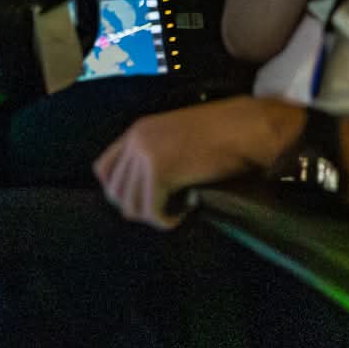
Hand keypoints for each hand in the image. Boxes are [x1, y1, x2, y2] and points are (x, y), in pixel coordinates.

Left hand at [94, 96, 301, 228]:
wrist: (246, 127)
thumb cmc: (222, 132)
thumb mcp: (176, 137)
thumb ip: (154, 155)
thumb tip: (141, 191)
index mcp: (137, 130)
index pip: (103, 170)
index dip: (119, 192)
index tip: (143, 200)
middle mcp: (135, 140)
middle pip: (115, 193)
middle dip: (139, 207)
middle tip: (167, 208)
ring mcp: (145, 155)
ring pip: (132, 207)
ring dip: (155, 215)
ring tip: (179, 209)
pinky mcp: (160, 172)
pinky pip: (153, 212)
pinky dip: (168, 220)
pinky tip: (186, 211)